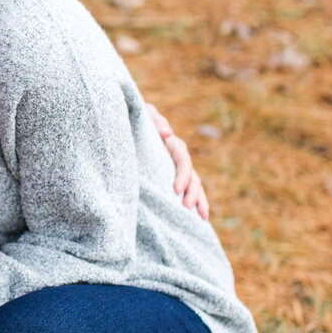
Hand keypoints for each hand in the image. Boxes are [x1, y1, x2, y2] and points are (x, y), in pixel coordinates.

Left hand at [145, 102, 209, 218]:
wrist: (130, 122)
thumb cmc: (137, 117)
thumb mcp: (144, 114)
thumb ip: (154, 120)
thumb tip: (167, 133)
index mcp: (171, 143)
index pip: (182, 159)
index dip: (182, 174)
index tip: (176, 189)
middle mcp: (177, 156)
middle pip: (192, 174)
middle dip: (192, 192)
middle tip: (186, 207)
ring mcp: (174, 167)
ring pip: (193, 184)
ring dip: (198, 200)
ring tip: (201, 217)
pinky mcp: (169, 175)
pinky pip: (185, 189)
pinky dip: (193, 201)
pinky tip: (197, 217)